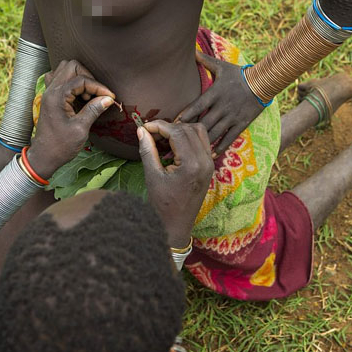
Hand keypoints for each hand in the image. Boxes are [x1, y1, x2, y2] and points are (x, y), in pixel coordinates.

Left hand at [26, 60, 114, 176]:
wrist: (44, 157)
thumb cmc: (61, 146)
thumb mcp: (81, 128)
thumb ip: (94, 110)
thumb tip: (108, 98)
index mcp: (57, 97)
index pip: (81, 80)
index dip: (98, 87)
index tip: (110, 97)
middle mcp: (50, 90)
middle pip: (71, 66)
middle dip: (88, 77)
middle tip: (97, 94)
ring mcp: (48, 93)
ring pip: (64, 70)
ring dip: (79, 77)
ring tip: (88, 95)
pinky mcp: (49, 97)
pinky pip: (58, 79)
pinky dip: (70, 82)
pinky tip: (78, 95)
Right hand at [137, 120, 213, 247]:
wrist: (177, 225)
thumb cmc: (163, 204)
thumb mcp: (152, 176)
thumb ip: (148, 150)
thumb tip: (142, 131)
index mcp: (192, 164)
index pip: (177, 132)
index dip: (159, 126)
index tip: (144, 127)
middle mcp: (205, 161)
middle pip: (188, 129)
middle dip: (169, 126)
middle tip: (151, 132)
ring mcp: (210, 163)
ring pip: (198, 131)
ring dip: (181, 129)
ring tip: (163, 136)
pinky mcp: (210, 166)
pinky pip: (202, 142)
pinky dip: (189, 137)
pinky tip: (174, 144)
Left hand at [176, 50, 263, 155]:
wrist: (262, 83)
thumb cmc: (239, 74)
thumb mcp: (222, 66)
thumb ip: (205, 60)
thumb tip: (192, 49)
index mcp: (215, 93)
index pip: (197, 106)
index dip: (186, 115)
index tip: (175, 123)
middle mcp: (222, 107)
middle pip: (204, 122)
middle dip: (191, 132)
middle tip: (178, 141)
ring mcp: (232, 116)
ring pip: (215, 132)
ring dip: (203, 142)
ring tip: (191, 151)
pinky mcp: (241, 123)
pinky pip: (229, 138)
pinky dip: (220, 146)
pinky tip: (210, 154)